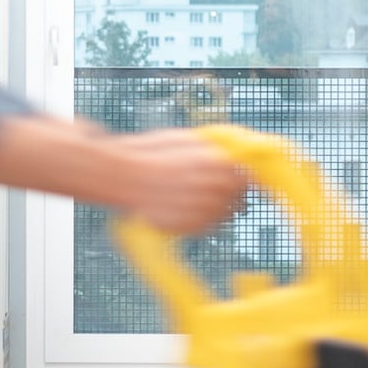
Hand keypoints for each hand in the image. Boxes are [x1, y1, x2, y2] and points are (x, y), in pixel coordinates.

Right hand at [109, 131, 248, 237]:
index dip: (241, 182)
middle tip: (208, 192)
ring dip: (213, 210)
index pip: (247, 178)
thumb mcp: (187, 139)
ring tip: (188, 198)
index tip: (237, 185)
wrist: (120, 174)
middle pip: (238, 200)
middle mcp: (215, 187)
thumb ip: (215, 149)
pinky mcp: (186, 228)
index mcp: (220, 163)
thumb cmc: (149, 153)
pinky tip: (179, 208)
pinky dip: (196, 221)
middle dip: (228, 197)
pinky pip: (203, 228)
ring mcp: (201, 210)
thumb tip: (234, 154)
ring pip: (222, 217)